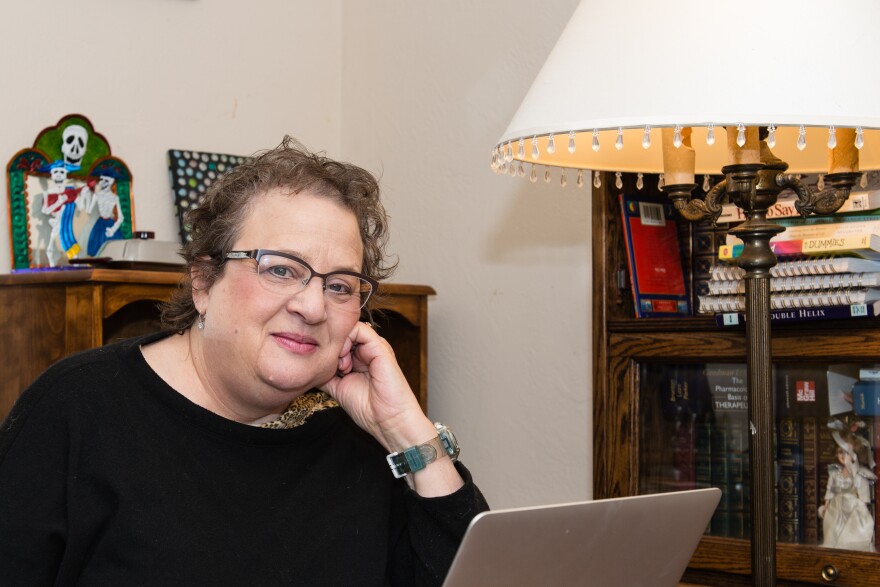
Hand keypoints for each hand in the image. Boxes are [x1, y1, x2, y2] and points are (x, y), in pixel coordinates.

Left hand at [320, 322, 433, 452]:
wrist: (387, 421)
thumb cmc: (368, 409)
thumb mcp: (338, 388)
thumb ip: (326, 374)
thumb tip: (310, 366)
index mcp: (359, 359)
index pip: (339, 341)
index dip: (327, 348)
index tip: (323, 367)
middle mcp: (367, 350)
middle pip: (343, 333)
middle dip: (332, 346)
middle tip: (332, 367)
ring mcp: (374, 348)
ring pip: (349, 328)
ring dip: (338, 344)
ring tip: (340, 366)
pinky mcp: (380, 347)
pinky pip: (361, 330)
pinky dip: (347, 340)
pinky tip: (344, 360)